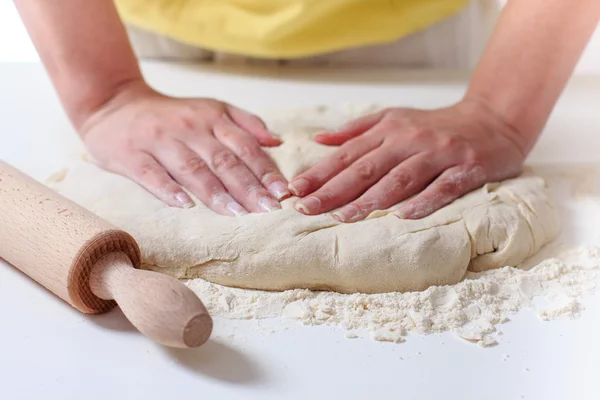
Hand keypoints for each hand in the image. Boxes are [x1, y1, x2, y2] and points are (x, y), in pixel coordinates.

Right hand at [80, 81, 289, 214]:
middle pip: (223, 160)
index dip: (265, 170)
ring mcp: (159, 141)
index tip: (282, 192)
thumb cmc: (170, 115)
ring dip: (216, 193)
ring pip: (192, 169)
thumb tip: (277, 142)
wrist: (113, 105)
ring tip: (237, 213)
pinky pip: (151, 174)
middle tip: (268, 210)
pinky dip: (169, 190)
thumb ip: (245, 123)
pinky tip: (186, 205)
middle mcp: (188, 128)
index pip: (244, 146)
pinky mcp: (131, 155)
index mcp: (211, 118)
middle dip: (248, 187)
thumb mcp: (211, 108)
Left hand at [289, 99, 529, 221]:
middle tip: (306, 208)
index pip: (348, 154)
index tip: (294, 190)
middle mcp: (410, 140)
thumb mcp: (394, 119)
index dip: (320, 173)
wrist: (493, 119)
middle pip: (367, 168)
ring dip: (370, 199)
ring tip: (343, 218)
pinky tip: (402, 217)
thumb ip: (356, 131)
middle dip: (333, 190)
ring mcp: (439, 154)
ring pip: (400, 179)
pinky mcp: (467, 168)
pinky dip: (423, 202)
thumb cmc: (435, 125)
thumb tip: (318, 140)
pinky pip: (443, 188)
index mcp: (389, 129)